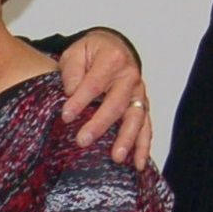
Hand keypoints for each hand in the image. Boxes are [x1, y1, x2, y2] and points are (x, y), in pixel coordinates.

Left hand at [55, 29, 151, 165]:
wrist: (114, 48)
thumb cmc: (92, 53)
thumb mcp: (76, 52)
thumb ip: (72, 71)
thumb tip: (71, 91)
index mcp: (113, 59)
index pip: (95, 83)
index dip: (80, 100)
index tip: (66, 116)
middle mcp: (130, 76)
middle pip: (117, 103)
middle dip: (100, 124)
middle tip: (82, 141)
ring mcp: (139, 93)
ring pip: (136, 118)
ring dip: (127, 139)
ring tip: (117, 158)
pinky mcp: (143, 106)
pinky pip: (146, 127)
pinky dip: (143, 146)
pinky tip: (138, 164)